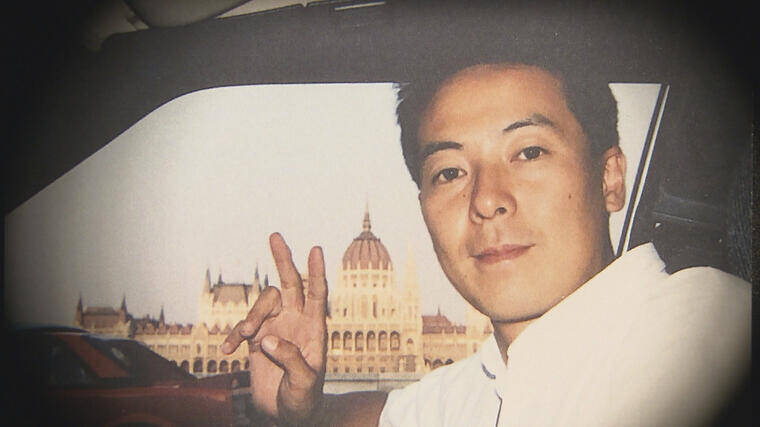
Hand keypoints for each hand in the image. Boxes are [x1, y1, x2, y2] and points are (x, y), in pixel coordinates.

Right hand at [221, 233, 327, 424]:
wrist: (286, 414)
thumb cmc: (304, 399)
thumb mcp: (304, 382)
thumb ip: (290, 359)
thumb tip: (268, 338)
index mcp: (314, 328)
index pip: (317, 294)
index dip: (316, 271)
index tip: (314, 249)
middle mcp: (295, 321)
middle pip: (289, 284)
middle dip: (283, 260)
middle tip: (275, 235)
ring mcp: (275, 327)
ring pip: (261, 304)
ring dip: (251, 316)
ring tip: (245, 337)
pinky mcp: (256, 339)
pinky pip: (242, 328)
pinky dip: (233, 336)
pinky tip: (227, 350)